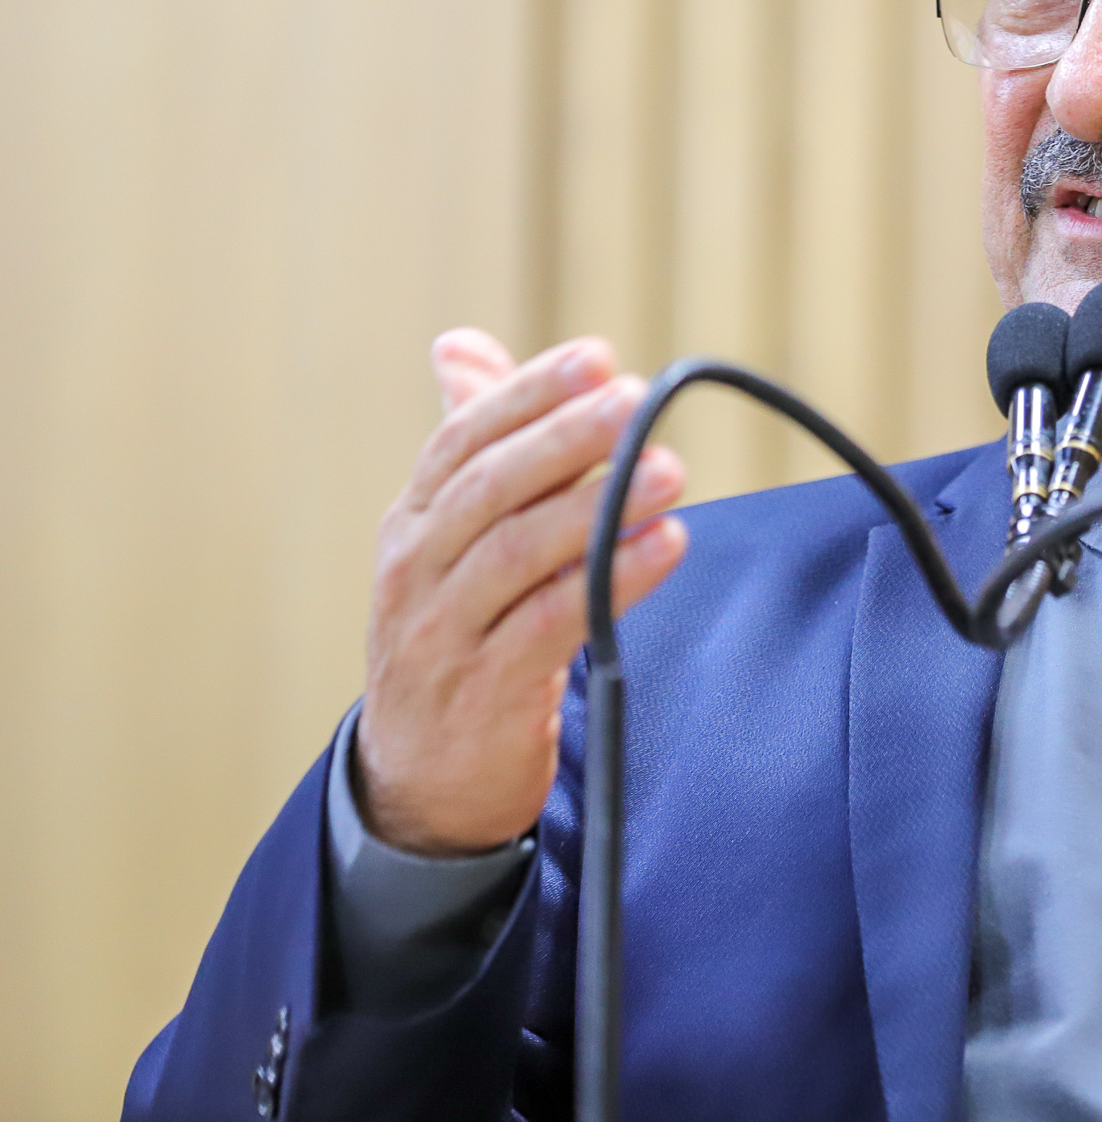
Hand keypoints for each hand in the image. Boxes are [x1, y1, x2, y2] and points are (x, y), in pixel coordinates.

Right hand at [353, 330, 688, 854]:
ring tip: (668, 468)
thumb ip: (474, 444)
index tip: (597, 358)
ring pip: (518, 554)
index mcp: (414, 521)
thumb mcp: (451, 539)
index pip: (463, 440)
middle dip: (565, 438)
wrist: (421, 777)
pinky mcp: (487, 692)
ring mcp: (445, 633)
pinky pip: (552, 625)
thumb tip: (459, 343)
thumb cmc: (458, 632)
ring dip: (598, 507)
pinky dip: (611, 582)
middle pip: (490, 489)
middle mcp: (418, 569)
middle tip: (635, 400)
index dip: (528, 394)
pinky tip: (664, 546)